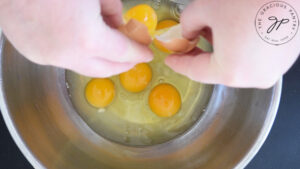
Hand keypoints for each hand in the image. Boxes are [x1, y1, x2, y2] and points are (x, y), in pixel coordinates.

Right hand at [0, 0, 151, 76]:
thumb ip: (112, 9)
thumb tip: (117, 23)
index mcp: (87, 38)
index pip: (123, 53)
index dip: (138, 53)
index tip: (146, 54)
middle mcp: (67, 55)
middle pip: (105, 70)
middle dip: (122, 65)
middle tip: (132, 57)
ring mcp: (48, 57)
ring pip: (83, 67)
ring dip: (99, 60)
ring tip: (108, 47)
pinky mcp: (33, 54)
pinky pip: (63, 59)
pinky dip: (77, 54)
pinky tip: (80, 41)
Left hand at [165, 0, 299, 87]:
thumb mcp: (206, 8)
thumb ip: (187, 24)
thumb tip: (186, 33)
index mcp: (231, 71)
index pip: (195, 72)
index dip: (179, 64)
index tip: (171, 60)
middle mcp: (253, 78)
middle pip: (216, 70)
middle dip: (199, 56)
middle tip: (186, 44)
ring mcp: (272, 70)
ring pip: (235, 65)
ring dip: (219, 51)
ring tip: (210, 32)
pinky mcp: (284, 59)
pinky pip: (253, 59)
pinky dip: (239, 49)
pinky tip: (233, 32)